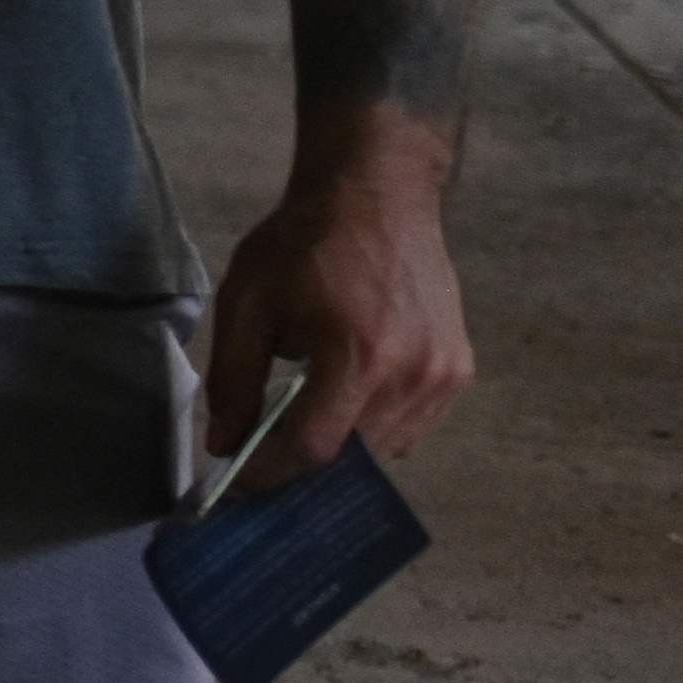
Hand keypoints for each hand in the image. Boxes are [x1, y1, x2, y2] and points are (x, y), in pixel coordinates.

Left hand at [198, 152, 471, 488]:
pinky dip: (374, 428)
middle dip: (303, 468)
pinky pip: (412, 427)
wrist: (378, 195)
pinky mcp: (460, 369)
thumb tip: (222, 445)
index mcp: (358, 355)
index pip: (315, 448)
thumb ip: (233, 379)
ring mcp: (445, 375)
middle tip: (262, 463)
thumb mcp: (247, 301)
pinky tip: (343, 403)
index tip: (237, 486)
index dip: (271, 475)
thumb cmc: (304, 243)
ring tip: (299, 432)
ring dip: (341, 450)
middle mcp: (413, 375)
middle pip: (352, 457)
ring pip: (385, 449)